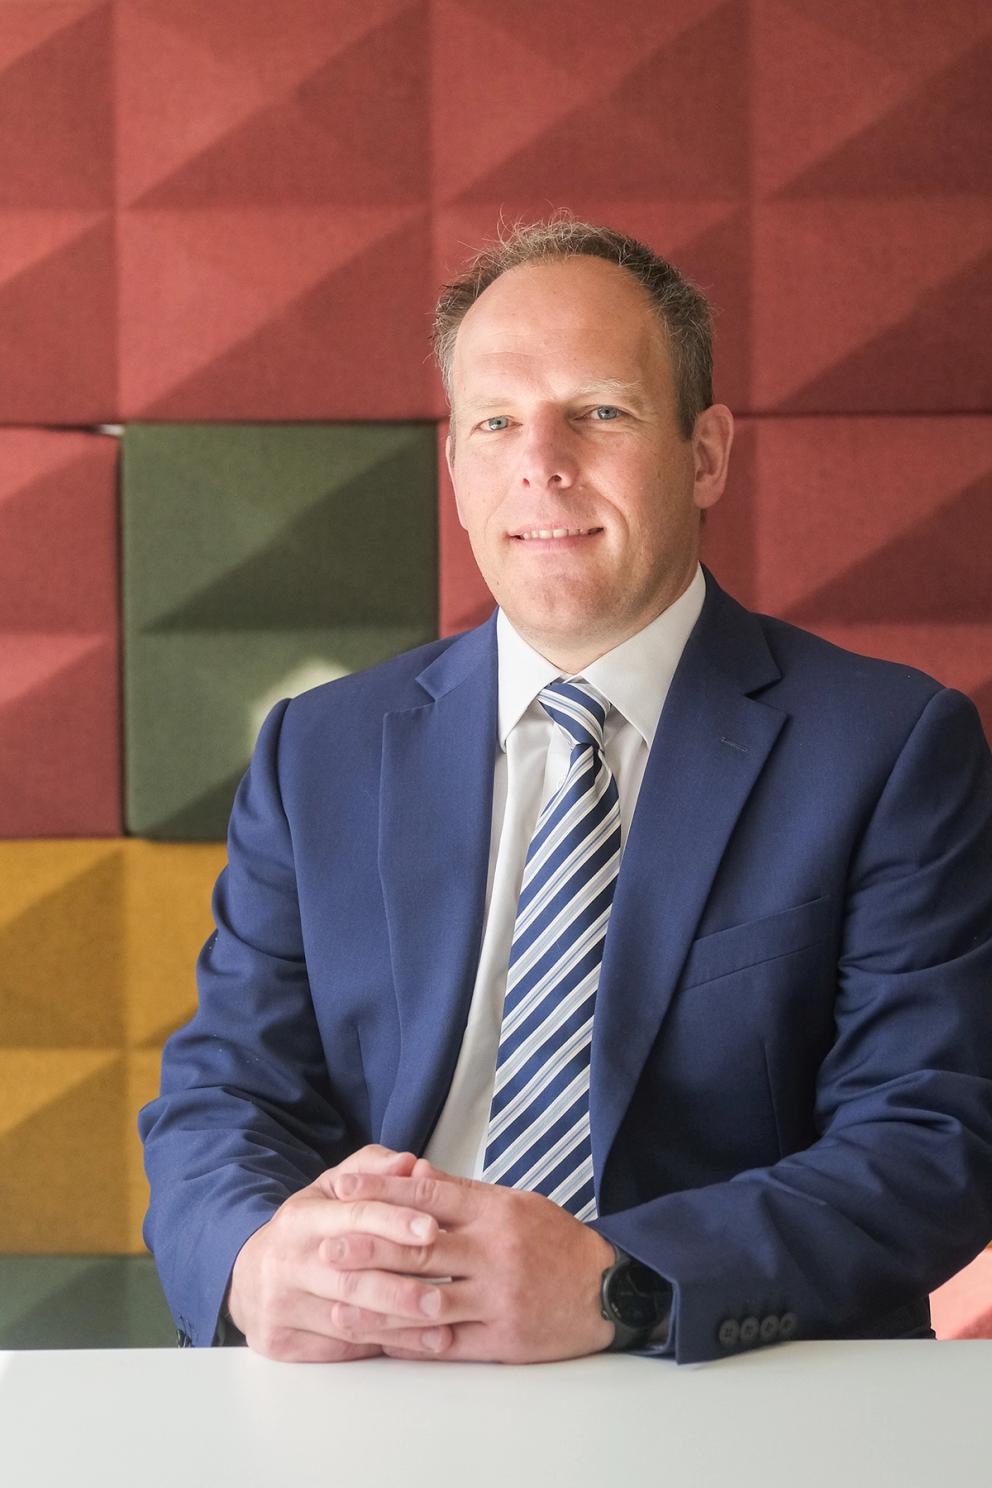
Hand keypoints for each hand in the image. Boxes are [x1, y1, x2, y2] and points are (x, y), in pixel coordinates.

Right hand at [226, 1145, 455, 1361]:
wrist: (248, 1277)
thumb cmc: (304, 1231)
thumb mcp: (329, 1190)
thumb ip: (372, 1171)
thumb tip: (410, 1163)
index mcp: (300, 1218)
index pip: (352, 1217)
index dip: (394, 1222)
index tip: (432, 1230)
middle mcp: (286, 1262)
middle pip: (350, 1280)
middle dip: (401, 1290)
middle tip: (443, 1296)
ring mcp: (279, 1306)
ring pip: (348, 1321)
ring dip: (400, 1327)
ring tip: (442, 1324)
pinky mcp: (280, 1341)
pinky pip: (339, 1349)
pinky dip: (381, 1347)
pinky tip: (415, 1343)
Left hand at [329, 1159, 615, 1362]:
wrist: (608, 1288)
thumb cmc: (555, 1241)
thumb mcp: (514, 1202)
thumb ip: (462, 1194)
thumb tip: (411, 1174)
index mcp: (495, 1210)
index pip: (429, 1193)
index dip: (382, 1190)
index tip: (343, 1189)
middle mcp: (493, 1251)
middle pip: (419, 1248)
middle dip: (367, 1248)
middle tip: (325, 1247)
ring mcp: (497, 1297)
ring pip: (425, 1300)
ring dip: (377, 1303)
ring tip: (337, 1302)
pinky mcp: (502, 1338)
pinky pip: (445, 1342)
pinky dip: (408, 1341)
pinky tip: (378, 1339)